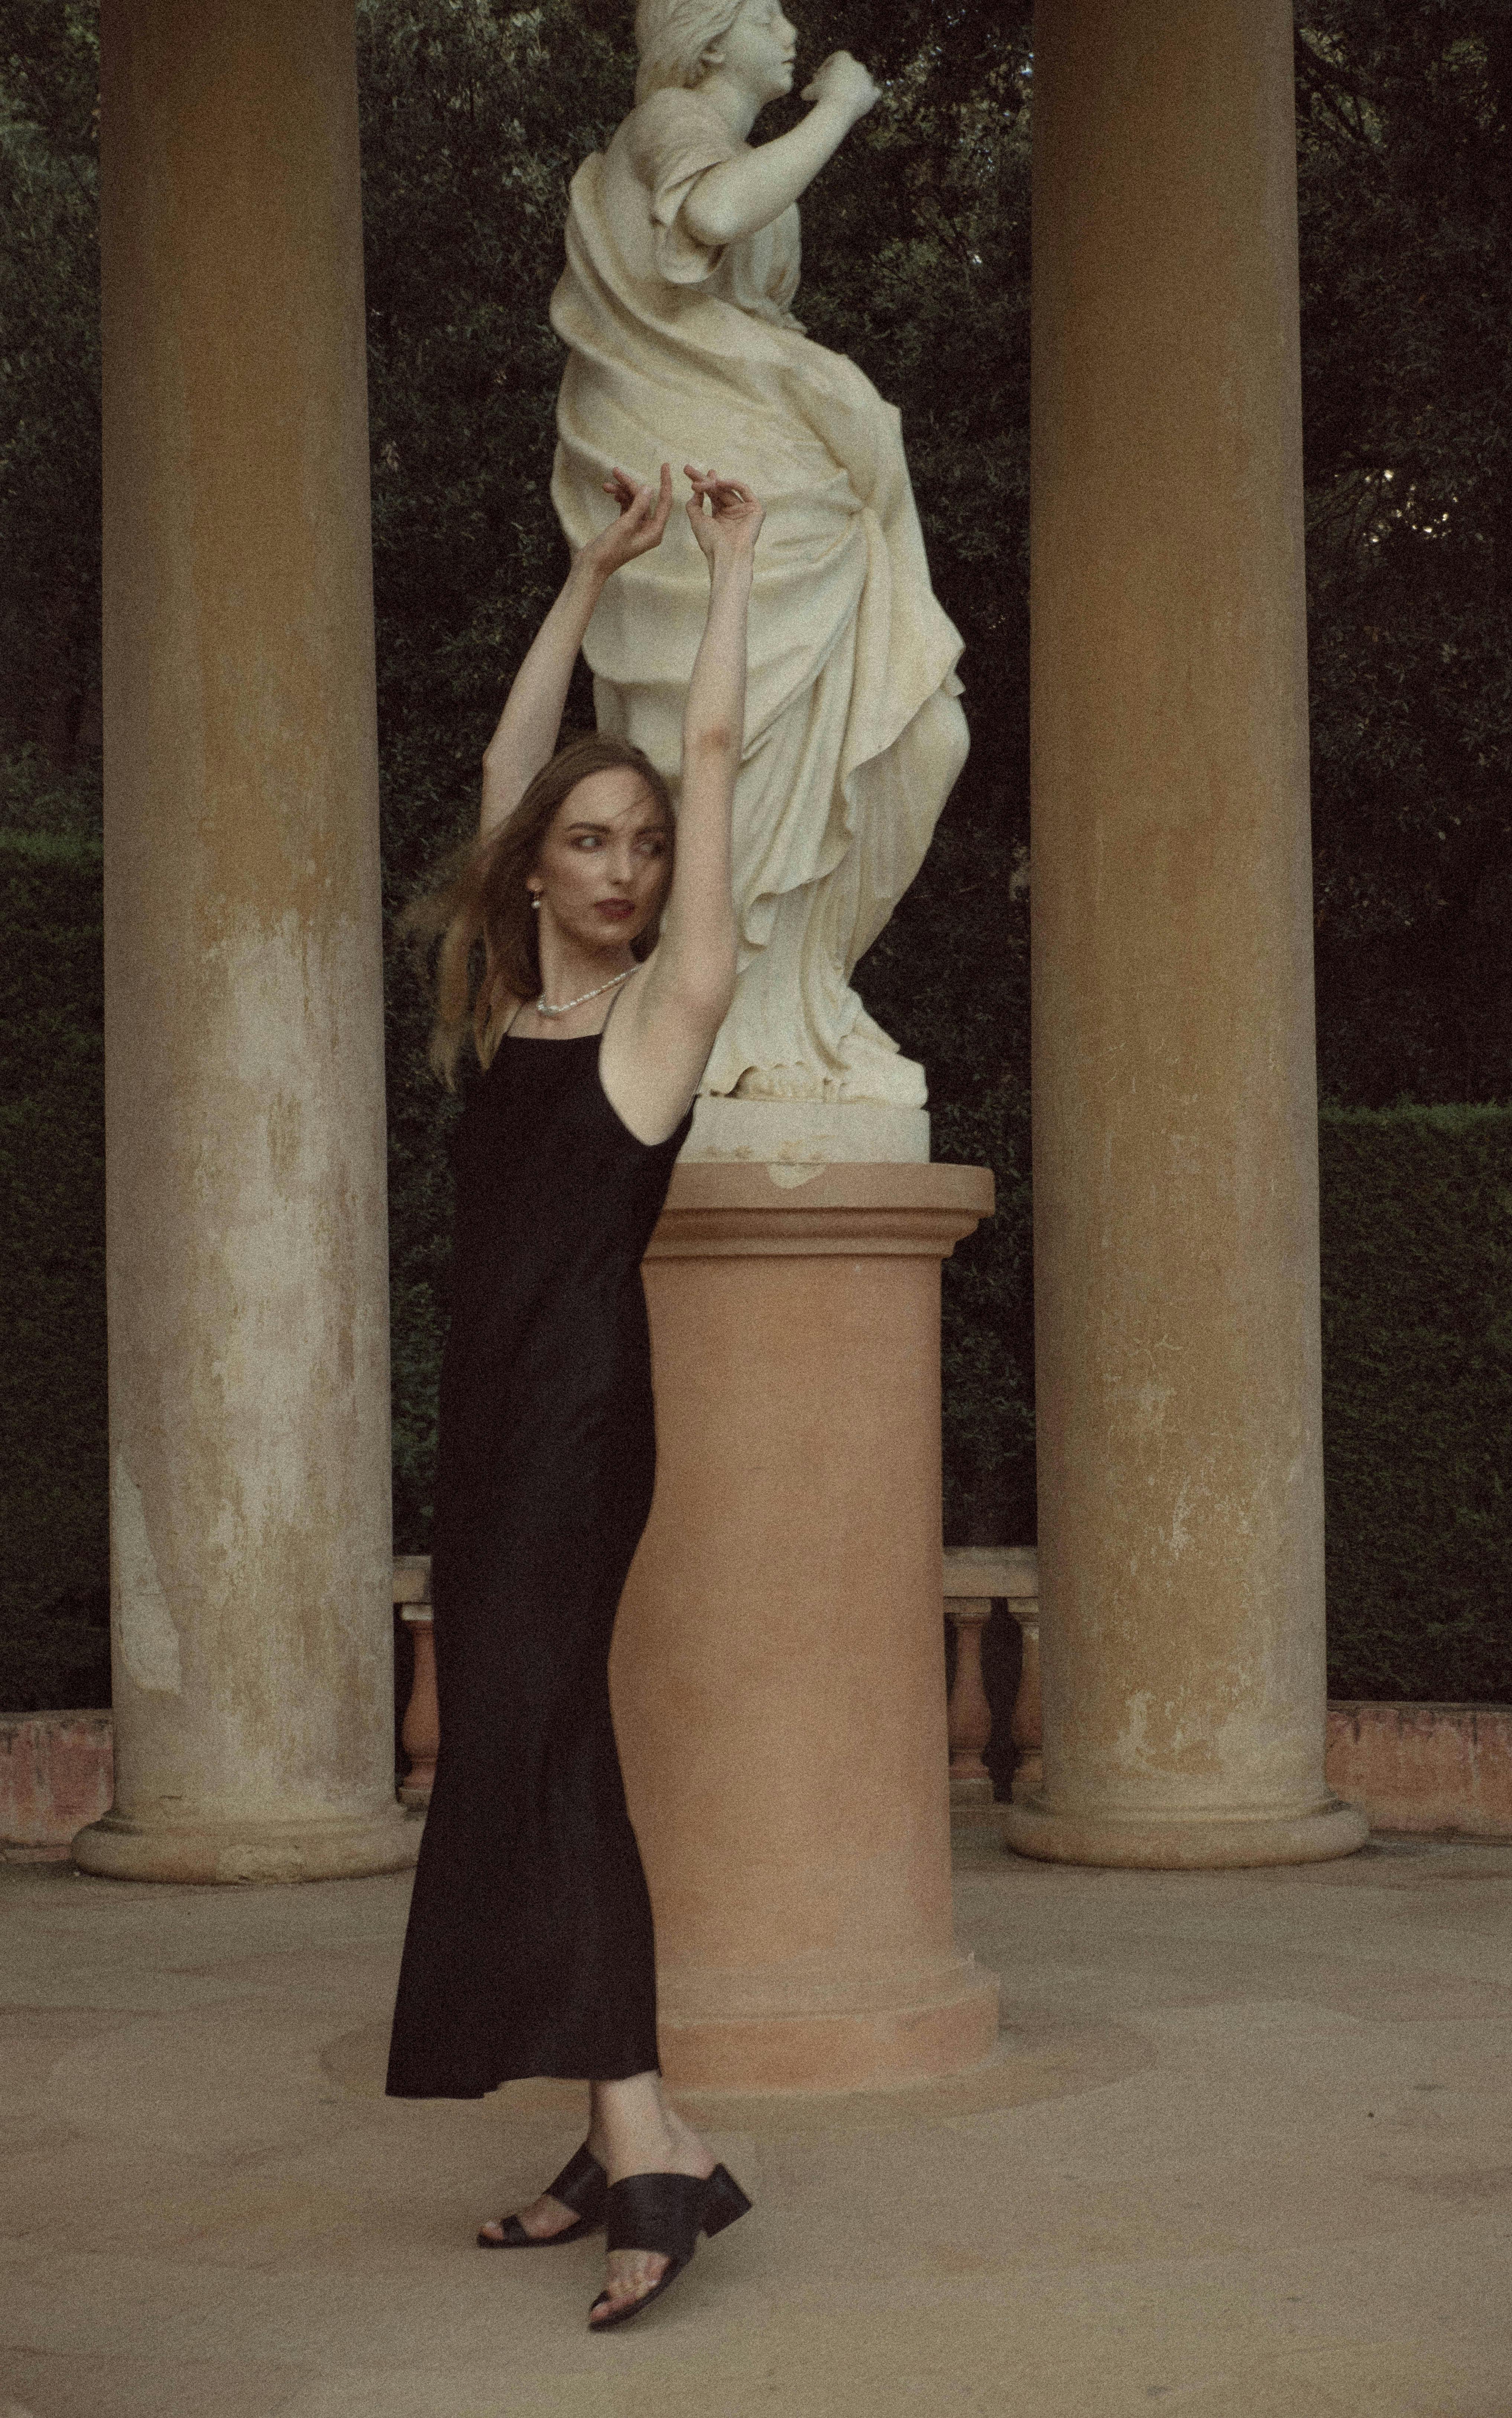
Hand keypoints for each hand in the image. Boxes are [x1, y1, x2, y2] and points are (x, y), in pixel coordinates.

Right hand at [578, 464, 673, 578]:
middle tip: (616, 471)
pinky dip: (619, 499)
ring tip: (606, 484)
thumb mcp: (625, 525)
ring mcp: (637, 528)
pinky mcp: (626, 527)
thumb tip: (649, 488)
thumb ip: (639, 506)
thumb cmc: (610, 549)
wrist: (592, 566)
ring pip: (633, 502)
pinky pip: (626, 507)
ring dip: (621, 491)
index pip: (665, 502)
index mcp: (655, 532)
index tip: (664, 465)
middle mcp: (649, 530)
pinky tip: (610, 493)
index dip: (665, 483)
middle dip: (631, 485)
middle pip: (645, 499)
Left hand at [684, 467, 764, 568]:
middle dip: (704, 478)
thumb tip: (695, 490)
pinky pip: (744, 491)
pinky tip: (719, 482)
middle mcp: (733, 512)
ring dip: (714, 483)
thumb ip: (693, 505)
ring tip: (702, 481)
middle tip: (688, 468)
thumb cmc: (712, 543)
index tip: (688, 471)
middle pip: (718, 490)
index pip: (711, 495)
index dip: (701, 483)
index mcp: (721, 516)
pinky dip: (733, 484)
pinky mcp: (755, 510)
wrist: (727, 554)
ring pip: (728, 490)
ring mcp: (744, 510)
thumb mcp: (697, 521)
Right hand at [801, 51, 880, 123]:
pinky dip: (870, 94)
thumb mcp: (811, 90)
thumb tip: (805, 94)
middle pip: (848, 70)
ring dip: (855, 85)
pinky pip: (874, 92)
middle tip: (829, 88)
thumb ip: (810, 89)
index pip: (835, 58)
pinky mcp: (872, 93)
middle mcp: (858, 65)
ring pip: (861, 79)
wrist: (838, 108)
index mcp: (844, 58)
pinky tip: (864, 98)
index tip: (819, 77)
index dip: (827, 67)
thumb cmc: (823, 96)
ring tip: (845, 96)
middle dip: (839, 77)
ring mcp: (867, 79)